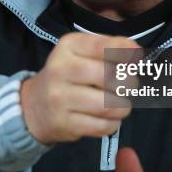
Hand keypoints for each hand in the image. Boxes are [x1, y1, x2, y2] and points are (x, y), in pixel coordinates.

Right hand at [20, 33, 139, 143]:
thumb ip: (112, 48)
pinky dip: (113, 123)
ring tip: (120, 104)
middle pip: (110, 76)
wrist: (34, 106)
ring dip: (123, 106)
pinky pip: (102, 126)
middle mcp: (61, 69)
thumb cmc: (69, 75)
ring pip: (109, 105)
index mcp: (69, 46)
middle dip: (129, 83)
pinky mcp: (63, 123)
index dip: (126, 53)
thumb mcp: (84, 53)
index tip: (137, 60)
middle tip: (128, 87)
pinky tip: (108, 118)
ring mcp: (59, 97)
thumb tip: (137, 54)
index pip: (103, 46)